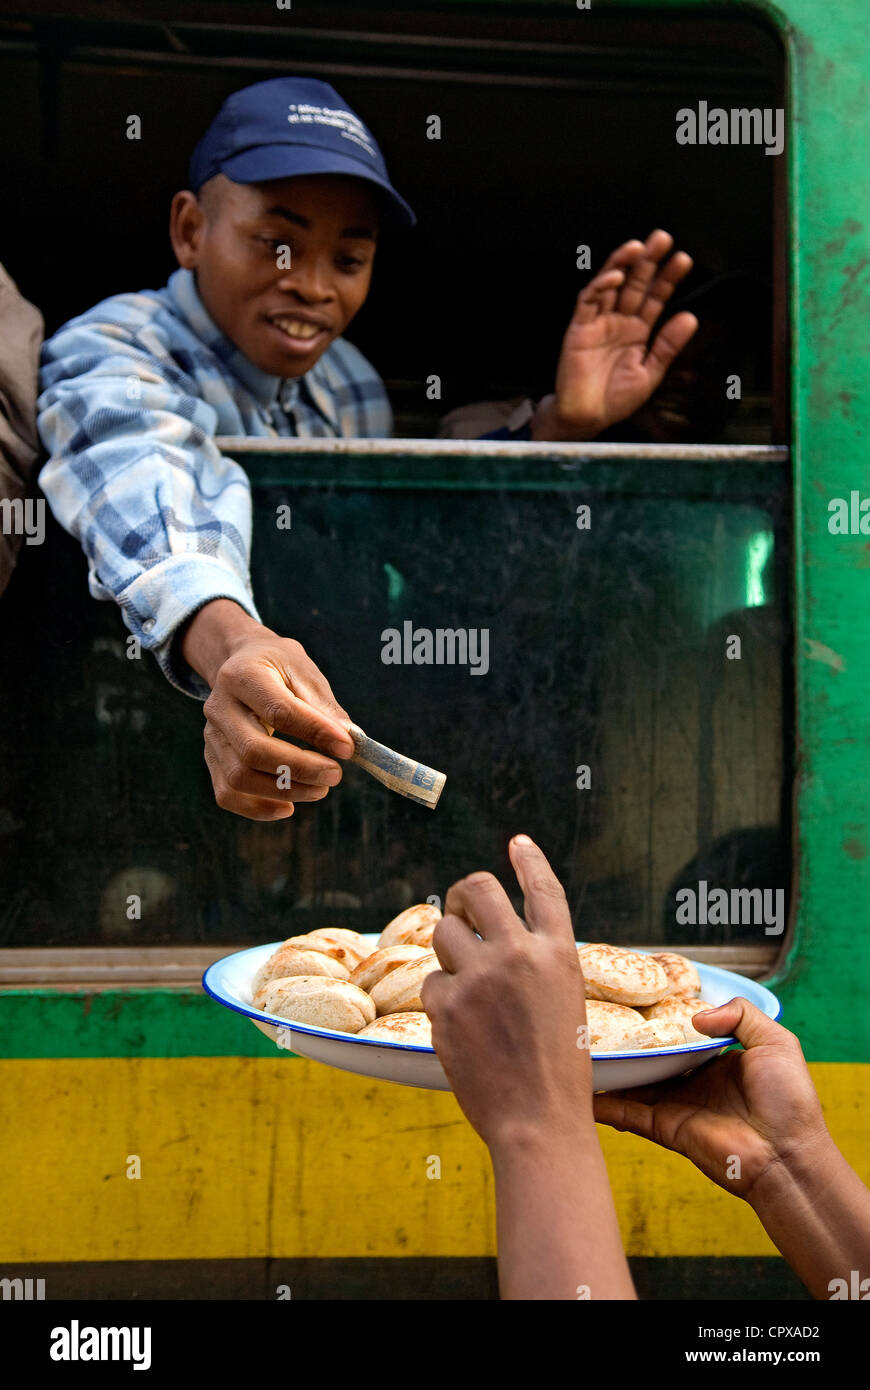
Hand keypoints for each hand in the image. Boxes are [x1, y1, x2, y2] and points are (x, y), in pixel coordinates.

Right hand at [180, 600, 353, 819]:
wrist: (239, 662)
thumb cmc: (278, 667)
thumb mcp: (303, 670)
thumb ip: (324, 707)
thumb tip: (349, 743)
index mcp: (243, 675)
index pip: (279, 711)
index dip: (315, 733)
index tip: (347, 748)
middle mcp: (219, 707)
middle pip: (253, 751)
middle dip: (300, 769)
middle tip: (335, 775)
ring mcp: (211, 736)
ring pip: (238, 778)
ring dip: (284, 791)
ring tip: (320, 789)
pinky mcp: (212, 758)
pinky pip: (227, 794)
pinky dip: (258, 808)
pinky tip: (288, 806)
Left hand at [421, 834, 591, 1150]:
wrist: (539, 1121)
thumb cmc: (558, 1070)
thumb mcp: (564, 1001)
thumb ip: (534, 964)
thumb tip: (493, 937)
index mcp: (558, 954)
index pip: (543, 890)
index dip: (529, 861)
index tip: (517, 844)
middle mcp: (519, 955)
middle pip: (477, 890)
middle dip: (461, 893)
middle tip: (457, 907)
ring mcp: (480, 978)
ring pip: (444, 933)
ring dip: (448, 951)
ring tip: (466, 985)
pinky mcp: (448, 1006)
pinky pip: (432, 984)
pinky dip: (442, 1001)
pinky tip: (462, 1028)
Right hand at [531, 229, 697, 440]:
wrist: (587, 418)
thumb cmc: (615, 399)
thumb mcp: (651, 372)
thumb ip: (668, 345)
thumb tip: (690, 317)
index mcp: (637, 331)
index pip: (655, 298)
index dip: (668, 278)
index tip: (683, 260)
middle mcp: (618, 322)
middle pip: (635, 284)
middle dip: (648, 261)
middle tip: (662, 239)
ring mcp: (598, 322)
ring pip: (610, 285)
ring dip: (623, 264)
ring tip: (638, 247)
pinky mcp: (579, 328)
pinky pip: (588, 301)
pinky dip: (599, 287)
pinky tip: (614, 276)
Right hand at [592, 998, 830, 1202]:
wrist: (787, 1156)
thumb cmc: (789, 1101)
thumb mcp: (776, 1042)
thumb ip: (741, 1015)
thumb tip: (695, 1017)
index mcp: (715, 1059)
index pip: (679, 1035)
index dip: (657, 1021)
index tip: (631, 1002)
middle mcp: (691, 1081)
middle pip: (649, 1058)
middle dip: (624, 1044)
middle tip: (593, 1024)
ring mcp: (676, 1104)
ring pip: (632, 1084)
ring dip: (608, 1071)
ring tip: (575, 1052)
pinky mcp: (666, 1128)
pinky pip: (628, 1114)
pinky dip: (604, 1106)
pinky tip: (581, 1093)